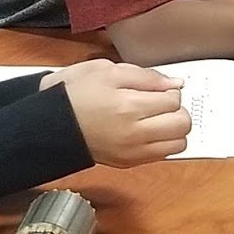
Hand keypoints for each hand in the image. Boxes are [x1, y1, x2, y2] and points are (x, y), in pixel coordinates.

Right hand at [44, 59, 191, 166]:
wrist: (51, 124)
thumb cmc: (76, 94)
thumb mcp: (108, 70)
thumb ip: (146, 76)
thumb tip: (175, 84)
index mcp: (128, 106)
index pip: (174, 100)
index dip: (170, 91)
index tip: (159, 88)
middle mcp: (134, 134)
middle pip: (183, 125)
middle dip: (178, 110)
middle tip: (163, 103)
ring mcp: (132, 152)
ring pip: (179, 144)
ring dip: (175, 129)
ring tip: (158, 118)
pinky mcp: (129, 163)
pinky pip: (163, 155)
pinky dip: (164, 142)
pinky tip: (149, 130)